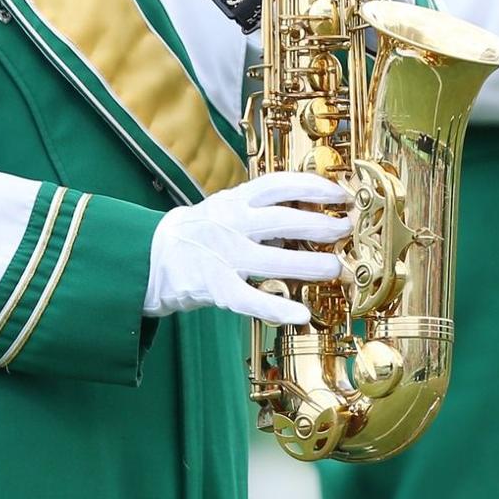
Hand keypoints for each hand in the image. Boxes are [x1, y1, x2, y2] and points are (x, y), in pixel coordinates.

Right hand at [143, 171, 351, 324]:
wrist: (153, 255)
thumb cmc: (202, 230)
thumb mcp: (227, 206)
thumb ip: (261, 208)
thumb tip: (309, 208)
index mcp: (235, 199)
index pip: (278, 184)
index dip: (312, 186)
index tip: (340, 192)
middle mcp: (231, 222)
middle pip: (282, 219)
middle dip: (319, 223)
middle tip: (346, 228)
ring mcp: (224, 255)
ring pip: (273, 259)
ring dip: (309, 263)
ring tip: (335, 267)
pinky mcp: (215, 287)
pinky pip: (250, 299)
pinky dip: (277, 308)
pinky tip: (300, 314)